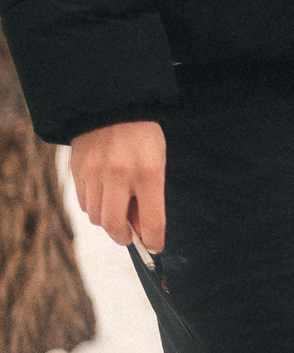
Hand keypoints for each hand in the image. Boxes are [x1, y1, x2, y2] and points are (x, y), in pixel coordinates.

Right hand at [69, 119, 166, 253]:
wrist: (114, 105)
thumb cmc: (143, 137)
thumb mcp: (158, 163)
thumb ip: (150, 197)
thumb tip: (142, 231)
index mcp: (149, 172)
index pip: (152, 219)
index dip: (154, 240)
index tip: (155, 247)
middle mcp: (119, 174)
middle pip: (113, 225)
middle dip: (123, 237)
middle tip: (130, 236)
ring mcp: (94, 172)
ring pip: (96, 216)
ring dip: (108, 219)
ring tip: (119, 207)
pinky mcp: (76, 170)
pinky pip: (84, 202)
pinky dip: (95, 205)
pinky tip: (105, 193)